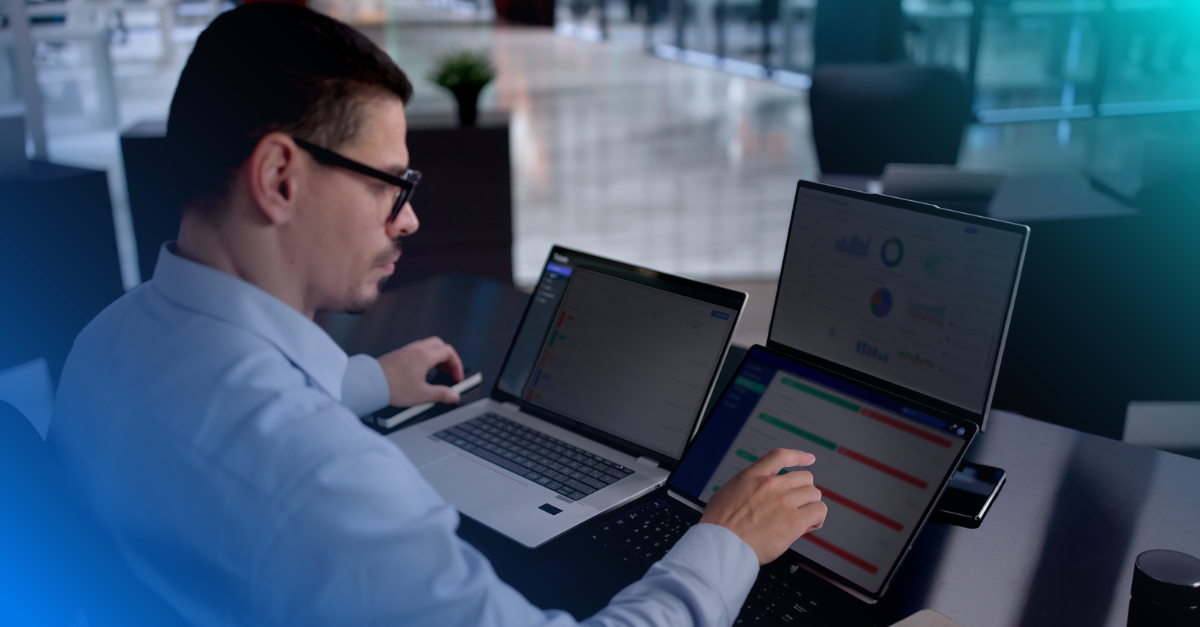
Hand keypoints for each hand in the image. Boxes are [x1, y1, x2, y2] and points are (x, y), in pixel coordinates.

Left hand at [375, 336, 464, 406]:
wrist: (370, 383)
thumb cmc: (392, 387)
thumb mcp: (422, 394)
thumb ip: (441, 394)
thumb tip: (453, 395)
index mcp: (425, 356)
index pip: (449, 352)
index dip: (456, 365)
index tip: (456, 377)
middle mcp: (416, 349)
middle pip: (440, 345)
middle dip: (448, 358)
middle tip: (449, 372)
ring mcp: (406, 350)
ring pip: (428, 346)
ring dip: (436, 357)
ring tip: (436, 372)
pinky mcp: (398, 354)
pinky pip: (417, 350)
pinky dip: (425, 358)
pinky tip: (421, 372)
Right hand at [699, 448, 825, 565]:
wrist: (721, 545)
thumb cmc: (719, 526)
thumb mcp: (726, 494)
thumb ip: (745, 488)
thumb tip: (754, 493)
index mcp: (753, 476)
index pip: (780, 456)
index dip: (798, 456)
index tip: (808, 458)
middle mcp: (771, 485)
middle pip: (805, 477)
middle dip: (803, 492)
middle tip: (797, 506)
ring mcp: (784, 501)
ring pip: (814, 494)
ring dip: (811, 506)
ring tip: (803, 520)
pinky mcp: (794, 521)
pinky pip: (819, 511)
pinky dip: (817, 519)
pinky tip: (808, 527)